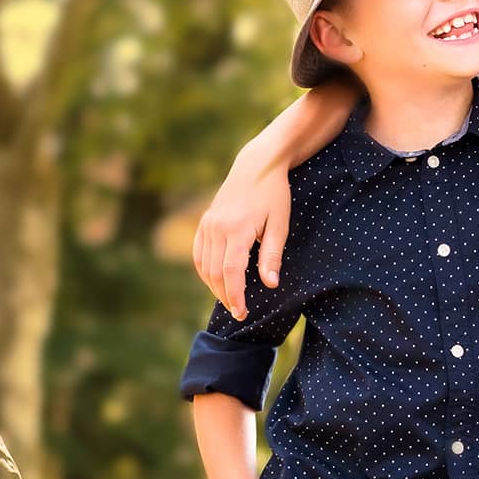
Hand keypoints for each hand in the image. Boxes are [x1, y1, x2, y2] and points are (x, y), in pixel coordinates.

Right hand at [192, 143, 291, 320]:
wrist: (257, 165)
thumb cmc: (273, 195)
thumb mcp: (280, 224)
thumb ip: (272, 255)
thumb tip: (270, 284)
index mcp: (237, 229)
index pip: (231, 272)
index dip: (236, 296)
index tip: (243, 313)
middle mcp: (217, 227)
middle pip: (215, 272)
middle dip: (225, 296)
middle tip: (239, 312)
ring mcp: (207, 224)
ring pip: (204, 265)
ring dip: (214, 286)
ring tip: (230, 300)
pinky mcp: (204, 222)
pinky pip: (198, 254)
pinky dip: (205, 271)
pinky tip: (217, 281)